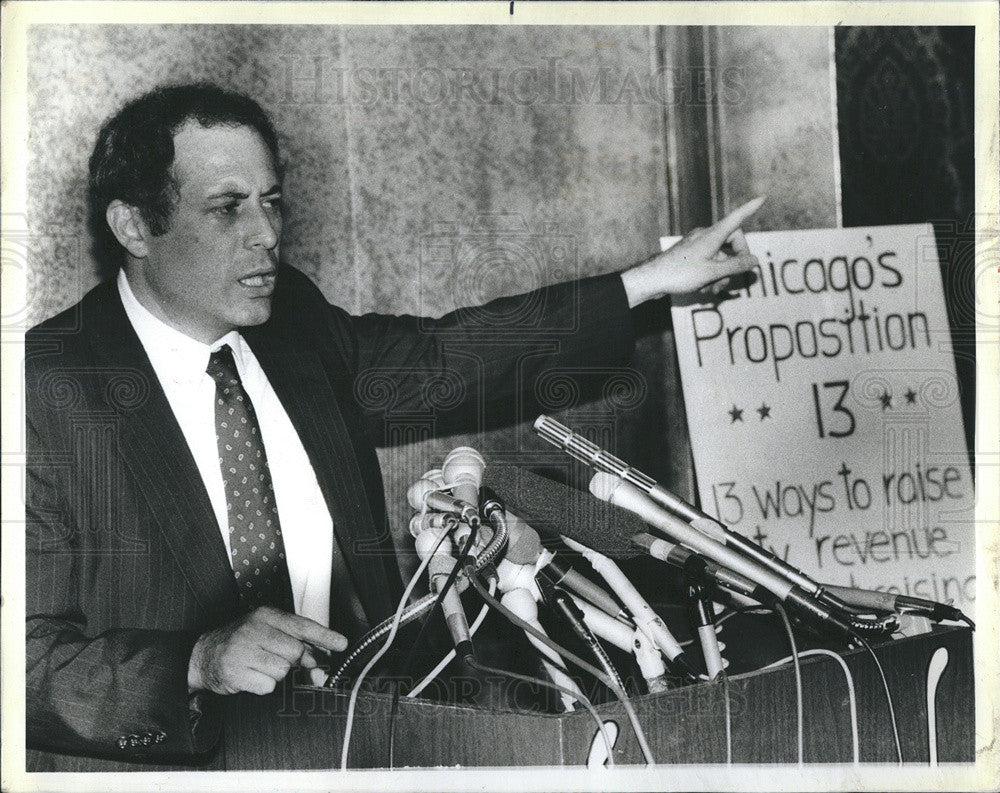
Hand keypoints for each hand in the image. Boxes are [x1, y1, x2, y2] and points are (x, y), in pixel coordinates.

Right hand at [187, 606, 347, 694]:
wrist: (203, 655)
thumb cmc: (242, 642)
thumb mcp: (267, 631)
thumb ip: (294, 640)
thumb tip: (319, 659)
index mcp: (265, 615)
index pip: (302, 625)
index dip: (325, 636)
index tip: (341, 644)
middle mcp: (254, 629)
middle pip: (295, 651)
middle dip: (295, 660)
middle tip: (281, 659)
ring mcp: (243, 651)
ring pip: (283, 670)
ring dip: (277, 674)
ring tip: (260, 665)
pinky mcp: (235, 672)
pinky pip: (267, 686)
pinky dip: (264, 685)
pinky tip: (252, 676)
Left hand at [620, 196, 765, 306]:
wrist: (651, 279)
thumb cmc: (679, 273)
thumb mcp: (712, 272)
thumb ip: (736, 266)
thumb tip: (754, 260)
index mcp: (712, 235)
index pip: (736, 219)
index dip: (750, 209)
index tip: (763, 198)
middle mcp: (705, 236)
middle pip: (731, 243)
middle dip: (735, 262)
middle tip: (732, 278)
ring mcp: (697, 245)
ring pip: (719, 256)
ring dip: (721, 274)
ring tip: (712, 290)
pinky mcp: (690, 255)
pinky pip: (708, 262)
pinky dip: (710, 275)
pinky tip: (703, 289)